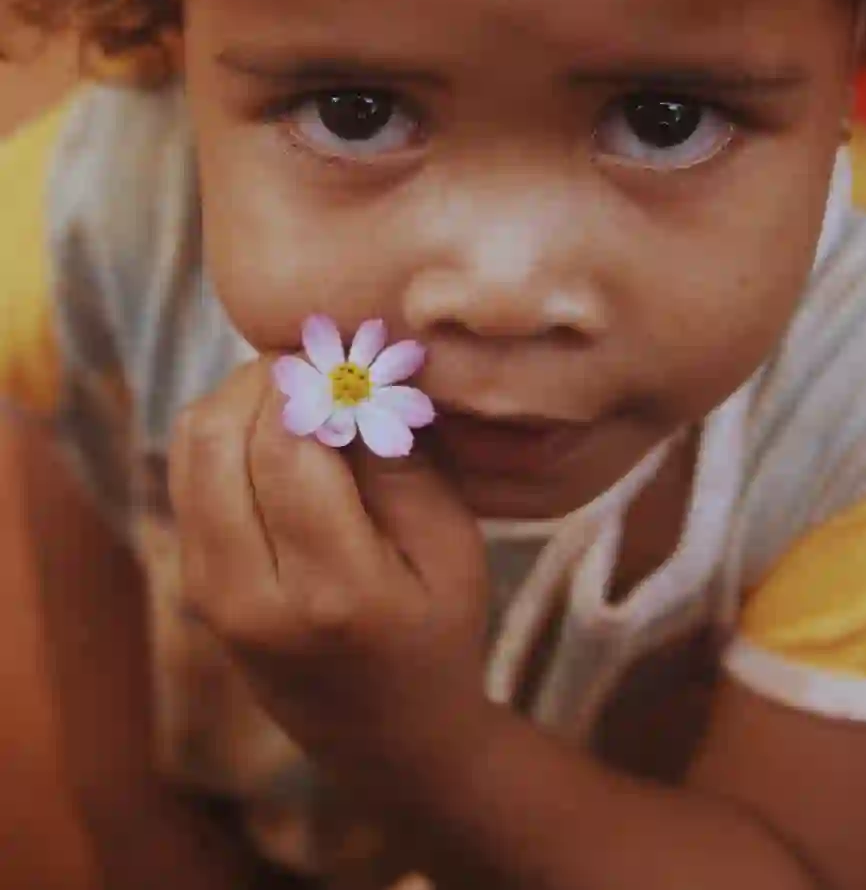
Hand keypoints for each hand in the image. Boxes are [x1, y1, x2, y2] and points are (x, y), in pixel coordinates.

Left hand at [169, 360, 489, 795]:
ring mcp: (210, 594)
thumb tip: (346, 378)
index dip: (307, 381)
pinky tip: (271, 427)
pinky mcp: (191, 584)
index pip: (288, 447)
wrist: (385, 733)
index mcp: (335, 590)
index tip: (343, 358)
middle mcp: (252, 595)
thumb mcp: (453, 546)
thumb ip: (401, 461)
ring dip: (236, 398)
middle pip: (220, 438)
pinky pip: (185, 473)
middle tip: (314, 360)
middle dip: (264, 378)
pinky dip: (221, 431)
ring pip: (190, 448)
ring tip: (294, 387)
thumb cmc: (437, 628)